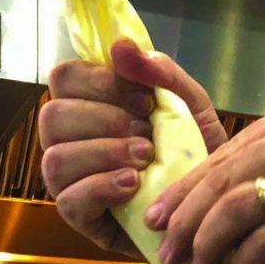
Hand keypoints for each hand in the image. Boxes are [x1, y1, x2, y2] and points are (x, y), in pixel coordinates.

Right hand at [39, 39, 226, 255]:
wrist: (212, 208)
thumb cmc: (195, 155)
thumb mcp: (190, 107)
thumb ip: (160, 73)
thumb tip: (122, 45)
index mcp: (89, 105)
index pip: (65, 78)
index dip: (101, 83)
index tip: (145, 101)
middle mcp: (70, 140)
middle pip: (52, 115)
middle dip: (105, 121)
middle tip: (147, 134)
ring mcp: (70, 181)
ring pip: (55, 157)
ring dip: (105, 153)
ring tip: (145, 159)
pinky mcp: (81, 217)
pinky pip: (69, 200)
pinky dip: (102, 188)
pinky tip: (134, 185)